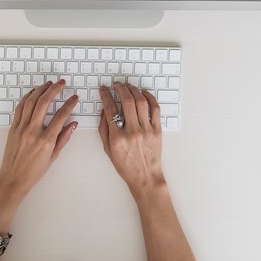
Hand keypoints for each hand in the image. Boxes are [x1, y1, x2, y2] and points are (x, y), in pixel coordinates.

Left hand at [0, 79, 78, 199]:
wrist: (14, 178)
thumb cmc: (34, 171)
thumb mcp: (53, 156)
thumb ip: (64, 138)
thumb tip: (73, 123)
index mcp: (46, 140)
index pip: (61, 116)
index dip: (69, 104)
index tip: (75, 97)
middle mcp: (33, 131)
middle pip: (44, 103)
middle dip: (54, 89)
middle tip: (62, 83)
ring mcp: (21, 128)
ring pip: (30, 102)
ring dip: (40, 90)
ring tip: (49, 84)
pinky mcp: (13, 128)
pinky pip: (20, 108)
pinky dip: (27, 97)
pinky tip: (33, 93)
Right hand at [98, 82, 164, 198]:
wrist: (145, 177)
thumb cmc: (125, 165)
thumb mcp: (107, 149)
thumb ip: (103, 129)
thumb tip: (104, 110)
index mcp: (117, 137)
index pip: (110, 109)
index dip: (105, 96)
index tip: (104, 89)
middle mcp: (132, 132)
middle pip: (127, 101)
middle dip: (120, 88)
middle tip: (117, 84)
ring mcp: (146, 130)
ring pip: (141, 102)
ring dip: (134, 90)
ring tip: (128, 86)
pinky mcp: (157, 130)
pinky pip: (155, 109)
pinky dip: (150, 98)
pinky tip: (143, 93)